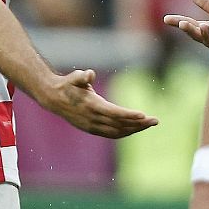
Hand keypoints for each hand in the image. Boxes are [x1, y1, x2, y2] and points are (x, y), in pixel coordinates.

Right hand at [39, 69, 156, 137]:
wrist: (53, 98)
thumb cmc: (68, 85)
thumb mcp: (74, 77)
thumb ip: (82, 76)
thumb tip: (89, 73)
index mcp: (91, 105)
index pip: (114, 113)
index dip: (129, 115)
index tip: (143, 114)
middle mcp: (92, 119)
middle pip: (119, 124)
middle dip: (138, 123)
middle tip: (155, 120)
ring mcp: (92, 126)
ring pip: (117, 131)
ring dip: (135, 129)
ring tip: (150, 124)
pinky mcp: (92, 129)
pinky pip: (112, 134)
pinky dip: (125, 132)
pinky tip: (136, 128)